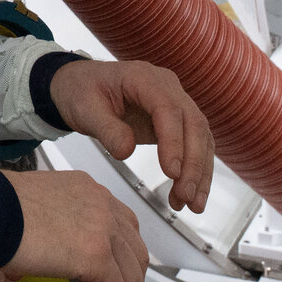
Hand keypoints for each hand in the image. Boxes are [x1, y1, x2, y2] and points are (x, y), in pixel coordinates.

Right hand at [1, 170, 144, 281]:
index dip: (122, 259)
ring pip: (131, 279)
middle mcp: (101, 204)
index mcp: (88, 190)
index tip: (113, 280)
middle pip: (135, 254)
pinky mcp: (96, 255)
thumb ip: (54, 230)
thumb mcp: (35, 210)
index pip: (124, 226)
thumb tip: (47, 257)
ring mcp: (103, 228)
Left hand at [48, 59, 212, 212]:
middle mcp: (166, 87)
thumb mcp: (85, 109)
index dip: (173, 141)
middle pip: (193, 124)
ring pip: (201, 137)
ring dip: (200, 173)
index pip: (168, 109)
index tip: (172, 172)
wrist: (80, 87)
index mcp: (143, 78)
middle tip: (185, 195)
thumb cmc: (81, 92)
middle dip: (193, 164)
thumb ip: (106, 129)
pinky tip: (190, 194)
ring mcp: (175, 102)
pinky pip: (196, 145)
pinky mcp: (177, 121)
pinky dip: (196, 171)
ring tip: (191, 204)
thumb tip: (126, 151)